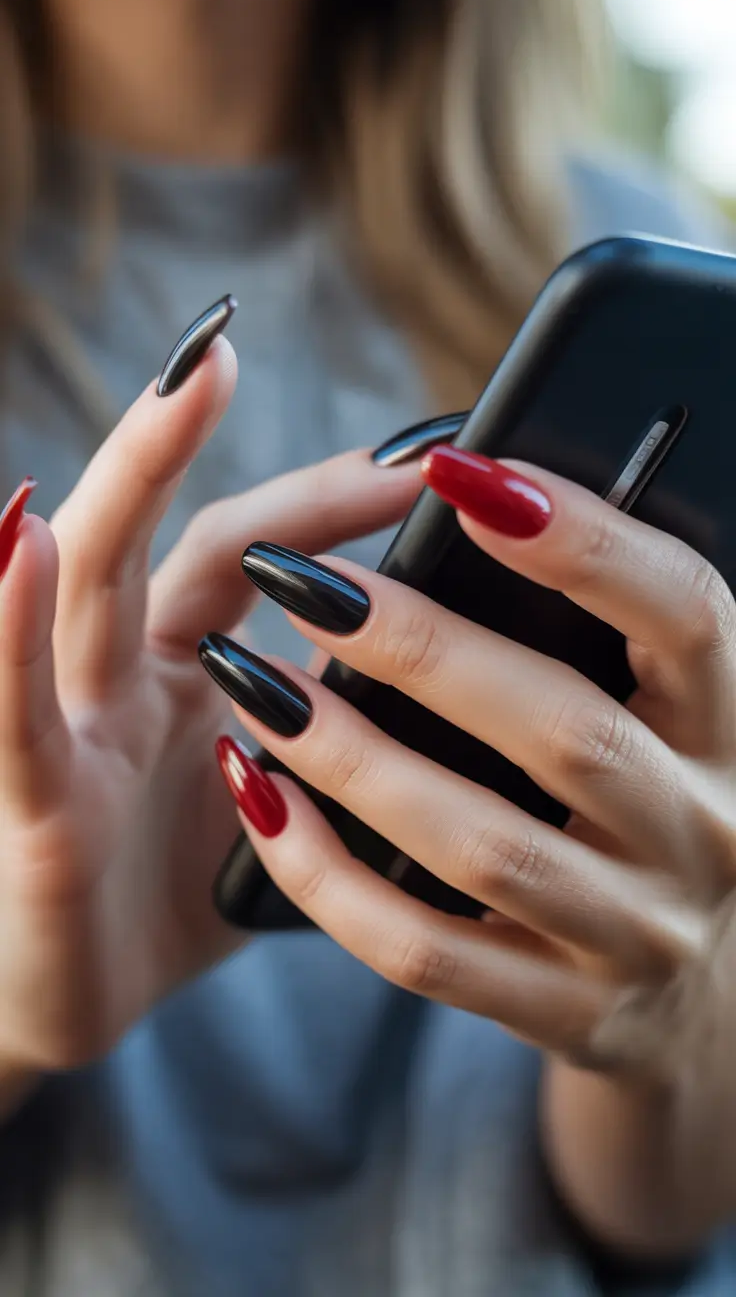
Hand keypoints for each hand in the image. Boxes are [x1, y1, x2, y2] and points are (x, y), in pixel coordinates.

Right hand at [0, 338, 421, 1082]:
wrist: (81, 999)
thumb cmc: (172, 890)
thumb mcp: (276, 795)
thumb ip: (336, 732)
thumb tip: (452, 686)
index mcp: (191, 670)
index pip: (256, 554)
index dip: (330, 496)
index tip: (425, 448)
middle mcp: (127, 677)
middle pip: (168, 536)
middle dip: (206, 439)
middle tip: (245, 346)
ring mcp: (74, 728)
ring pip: (92, 585)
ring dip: (131, 478)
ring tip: (182, 387)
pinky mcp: (36, 804)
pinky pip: (19, 710)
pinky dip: (15, 626)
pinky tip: (22, 542)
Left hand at [203, 446, 735, 1249]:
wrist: (702, 995)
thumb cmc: (653, 806)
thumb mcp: (664, 714)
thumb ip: (597, 635)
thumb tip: (459, 503)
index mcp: (731, 726)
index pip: (684, 613)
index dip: (583, 540)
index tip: (460, 474)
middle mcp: (704, 830)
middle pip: (565, 730)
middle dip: (424, 650)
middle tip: (306, 584)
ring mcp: (639, 935)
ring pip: (483, 846)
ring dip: (357, 760)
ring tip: (257, 686)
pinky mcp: (569, 1014)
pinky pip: (426, 953)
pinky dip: (330, 876)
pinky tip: (262, 800)